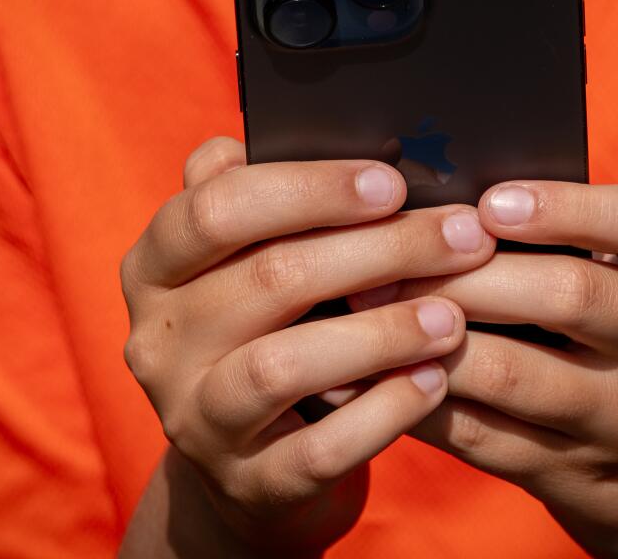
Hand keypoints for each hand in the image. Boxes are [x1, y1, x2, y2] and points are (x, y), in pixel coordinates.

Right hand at [118, 137, 494, 555]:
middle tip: (462, 237)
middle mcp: (159, 340)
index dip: (308, 189)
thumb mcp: (255, 265)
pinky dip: (384, 410)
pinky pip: (320, 449)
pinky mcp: (246, 484)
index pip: (216, 207)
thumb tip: (352, 133)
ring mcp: (194, 418)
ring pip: (283, 365)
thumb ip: (275, 202)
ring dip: (383, 331)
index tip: (393, 182)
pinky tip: (433, 379)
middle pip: (268, 278)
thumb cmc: (272, 333)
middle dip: (380, 250)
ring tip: (452, 314)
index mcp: (156, 266)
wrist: (256, 470)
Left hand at [351, 182, 617, 557]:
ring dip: (428, 336)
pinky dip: (422, 400)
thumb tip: (451, 207)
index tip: (492, 202)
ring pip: (512, 372)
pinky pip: (485, 436)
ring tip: (369, 307)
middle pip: (567, 294)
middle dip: (465, 271)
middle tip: (389, 253)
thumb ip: (583, 244)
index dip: (567, 207)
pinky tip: (379, 374)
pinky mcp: (579, 477)